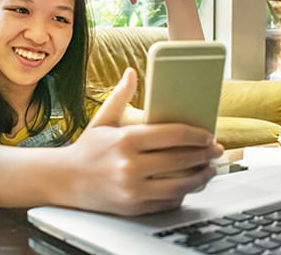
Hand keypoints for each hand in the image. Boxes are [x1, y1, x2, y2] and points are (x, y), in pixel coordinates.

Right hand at [62, 68, 222, 215]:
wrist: (64, 180)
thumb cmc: (86, 149)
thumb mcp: (102, 120)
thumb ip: (120, 96)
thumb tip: (131, 72)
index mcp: (125, 140)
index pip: (173, 134)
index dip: (197, 135)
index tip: (208, 135)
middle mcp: (130, 165)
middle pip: (181, 159)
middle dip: (205, 154)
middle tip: (216, 150)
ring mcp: (133, 189)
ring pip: (180, 185)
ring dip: (201, 177)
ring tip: (209, 170)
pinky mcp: (134, 208)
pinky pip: (168, 201)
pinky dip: (182, 193)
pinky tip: (188, 185)